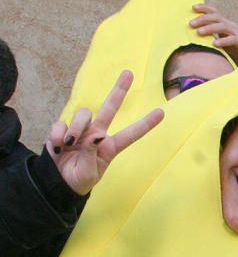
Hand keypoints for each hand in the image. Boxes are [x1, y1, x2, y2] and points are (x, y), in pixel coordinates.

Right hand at [46, 71, 163, 194]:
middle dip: (119, 90)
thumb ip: (93, 154)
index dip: (146, 124)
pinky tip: (58, 147)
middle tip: (129, 73)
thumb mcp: (90, 173)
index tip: (162, 112)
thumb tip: (95, 135)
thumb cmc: (79, 179)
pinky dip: (58, 135)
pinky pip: (61, 124)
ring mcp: (81, 131)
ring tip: (69, 145)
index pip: (131, 134)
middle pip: (110, 108)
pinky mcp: (62, 130)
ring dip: (76, 128)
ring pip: (84, 114)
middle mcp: (97, 135)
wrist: (57, 183)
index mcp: (110, 147)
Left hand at [190, 3, 237, 65]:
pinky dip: (224, 40)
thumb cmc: (234, 51)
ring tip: (199, 32)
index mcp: (224, 24)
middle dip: (203, 18)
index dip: (204, 8)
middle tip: (191, 24)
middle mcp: (231, 26)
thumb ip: (209, 38)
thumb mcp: (220, 42)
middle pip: (216, 17)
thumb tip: (191, 38)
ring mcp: (237, 33)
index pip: (214, 12)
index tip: (193, 7)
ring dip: (210, 28)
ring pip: (223, 26)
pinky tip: (215, 44)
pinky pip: (233, 39)